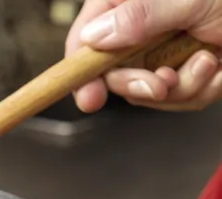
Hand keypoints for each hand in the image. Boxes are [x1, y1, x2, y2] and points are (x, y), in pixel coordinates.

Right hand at [66, 0, 221, 111]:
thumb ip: (140, 15)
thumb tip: (95, 35)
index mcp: (132, 1)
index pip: (86, 37)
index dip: (80, 70)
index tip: (89, 98)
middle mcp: (144, 27)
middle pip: (113, 73)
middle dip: (142, 85)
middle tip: (163, 83)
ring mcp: (165, 50)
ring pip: (148, 91)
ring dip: (182, 88)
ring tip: (209, 63)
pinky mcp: (186, 70)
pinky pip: (178, 98)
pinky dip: (202, 90)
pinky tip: (218, 67)